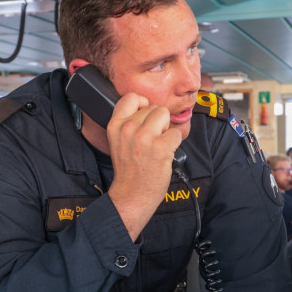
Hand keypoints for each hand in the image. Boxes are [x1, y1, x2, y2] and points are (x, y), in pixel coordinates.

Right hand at [107, 93, 182, 240]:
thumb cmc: (129, 170)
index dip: (143, 104)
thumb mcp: (118, 141)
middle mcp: (128, 128)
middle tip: (152, 139)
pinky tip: (166, 153)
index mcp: (115, 125)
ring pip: (165, 115)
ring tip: (159, 143)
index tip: (146, 117)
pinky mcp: (161, 148)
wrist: (132, 195)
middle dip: (157, 121)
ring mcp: (145, 138)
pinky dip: (175, 142)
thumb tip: (147, 109)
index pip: (131, 97)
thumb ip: (128, 123)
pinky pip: (176, 133)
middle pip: (153, 107)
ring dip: (166, 128)